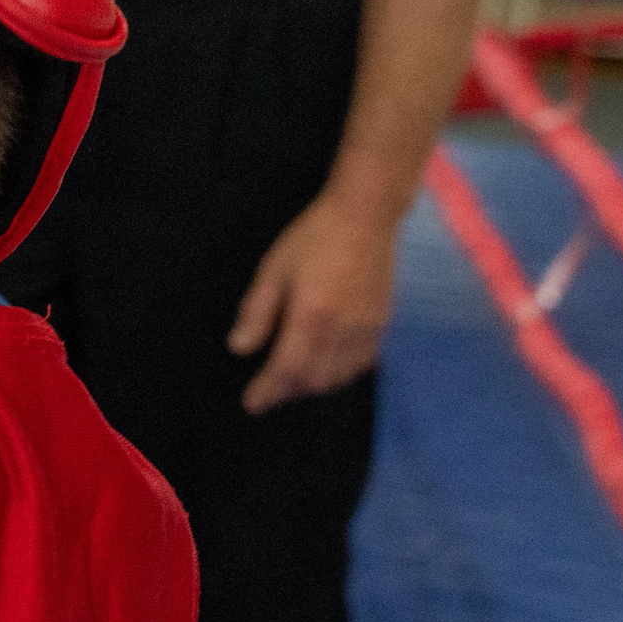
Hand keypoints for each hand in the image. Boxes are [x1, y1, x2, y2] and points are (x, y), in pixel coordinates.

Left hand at [227, 192, 399, 413]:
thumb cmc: (313, 238)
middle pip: (314, 381)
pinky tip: (325, 367)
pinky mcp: (383, 325)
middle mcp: (343, 331)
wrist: (365, 218)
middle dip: (288, 392)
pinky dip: (339, 374)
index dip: (267, 392)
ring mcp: (367, 330)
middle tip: (267, 392)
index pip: (286, 370)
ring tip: (291, 382)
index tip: (251, 403)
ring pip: (339, 377)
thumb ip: (256, 313)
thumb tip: (239, 348)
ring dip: (313, 386)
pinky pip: (361, 365)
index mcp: (311, 317)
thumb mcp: (273, 270)